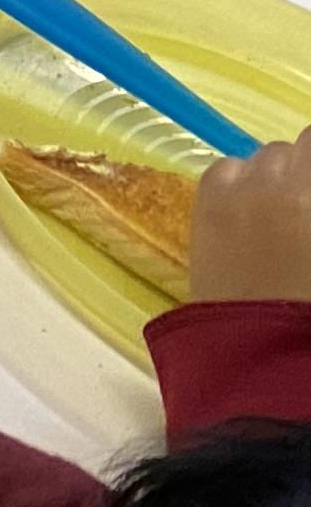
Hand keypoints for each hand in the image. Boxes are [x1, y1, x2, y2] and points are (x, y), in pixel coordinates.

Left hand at [188, 134, 310, 302]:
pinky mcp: (206, 203)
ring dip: (277, 175)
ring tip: (284, 213)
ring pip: (264, 156)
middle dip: (308, 169)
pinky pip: (227, 169)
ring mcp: (242, 190)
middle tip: (307, 206)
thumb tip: (307, 203)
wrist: (269, 357)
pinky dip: (242, 181)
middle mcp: (287, 184)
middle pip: (300, 148)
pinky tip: (251, 213)